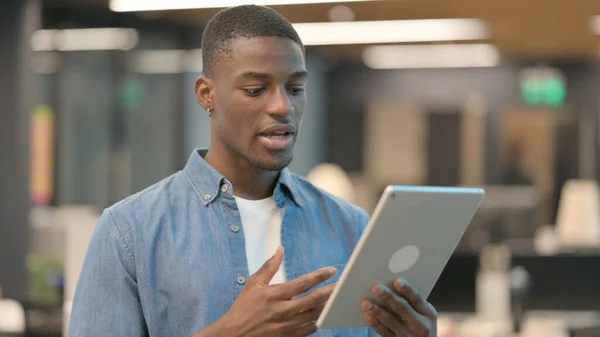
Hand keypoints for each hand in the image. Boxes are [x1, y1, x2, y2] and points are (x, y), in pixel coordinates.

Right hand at [201, 247, 336, 336]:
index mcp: (275, 295)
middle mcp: (283, 310)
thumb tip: (279, 250)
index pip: (302, 283)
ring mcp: (287, 325)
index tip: (332, 270)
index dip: (318, 276)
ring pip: (314, 315)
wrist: (234, 335)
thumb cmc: (243, 308)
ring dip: (328, 306)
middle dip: (330, 292)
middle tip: (344, 285)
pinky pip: (310, 329)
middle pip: (313, 300)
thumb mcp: (253, 284)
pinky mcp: (289, 336)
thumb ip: (269, 267)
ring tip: (341, 298)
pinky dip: (320, 321)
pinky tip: (328, 314)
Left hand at [361, 280, 437, 336]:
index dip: (407, 289)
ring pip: (391, 321)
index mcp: (429, 313)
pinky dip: (375, 323)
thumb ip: (410, 302)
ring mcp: (410, 336)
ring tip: (366, 302)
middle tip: (376, 287)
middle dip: (388, 297)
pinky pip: (384, 332)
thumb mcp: (422, 314)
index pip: (417, 298)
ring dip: (377, 310)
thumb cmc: (418, 323)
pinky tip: (368, 315)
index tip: (396, 281)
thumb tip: (388, 284)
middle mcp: (422, 326)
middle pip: (403, 308)